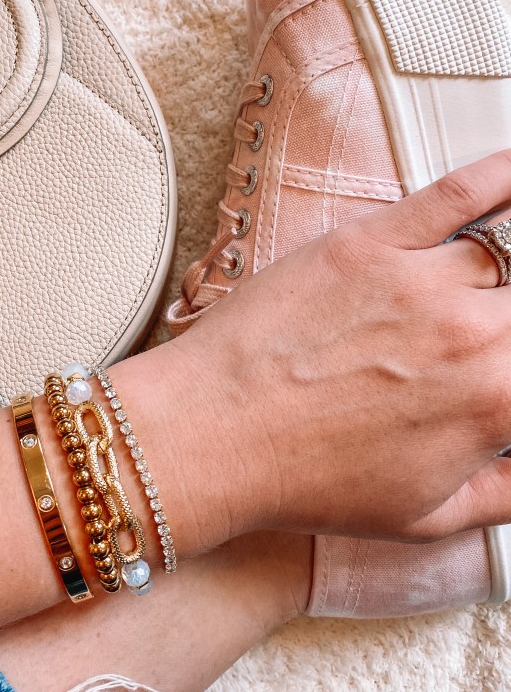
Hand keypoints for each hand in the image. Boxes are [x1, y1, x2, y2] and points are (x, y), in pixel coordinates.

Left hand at [169, 150, 510, 542]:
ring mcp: (421, 279)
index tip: (507, 374)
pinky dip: (503, 174)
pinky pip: (457, 193)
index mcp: (496, 403)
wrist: (211, 436)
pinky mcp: (369, 242)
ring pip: (506, 254)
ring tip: (479, 302)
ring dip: (505, 273)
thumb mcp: (429, 517)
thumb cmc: (307, 482)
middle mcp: (471, 334)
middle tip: (489, 338)